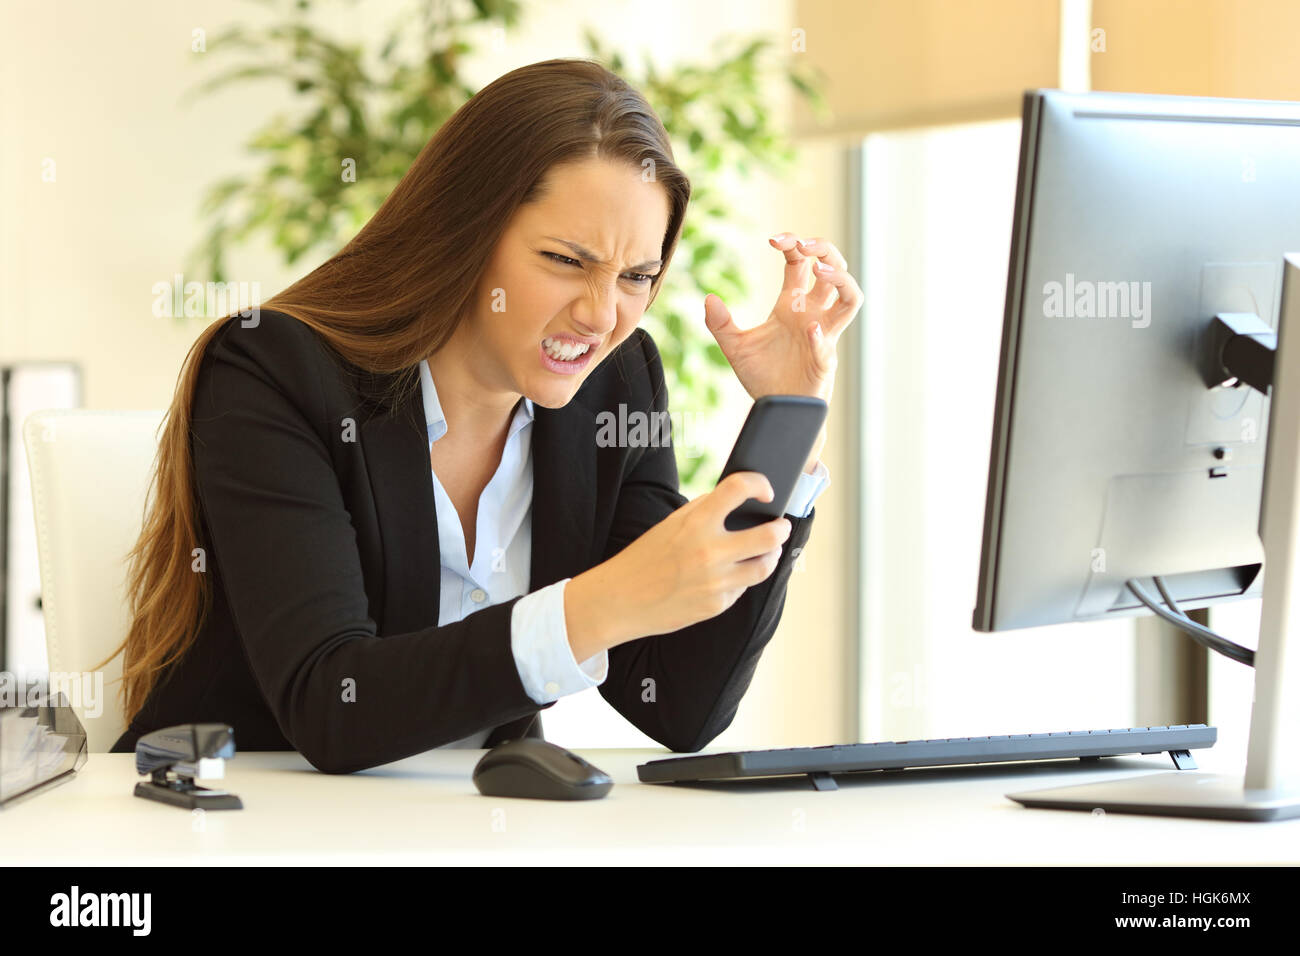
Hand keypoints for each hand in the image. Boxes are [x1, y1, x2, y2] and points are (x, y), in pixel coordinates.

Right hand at [564, 472, 793, 654]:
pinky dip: (741, 579)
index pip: (738, 489)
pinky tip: (731, 575)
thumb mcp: (670, 524)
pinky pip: (742, 589)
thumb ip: (704, 510)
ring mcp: (716, 582)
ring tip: (769, 551)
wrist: (620, 600)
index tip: (766, 491)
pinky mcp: (716, 605)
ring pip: (764, 566)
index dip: (759, 484)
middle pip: (769, 536)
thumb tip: (737, 501)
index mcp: (695, 523)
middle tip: (781, 526)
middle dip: (782, 529)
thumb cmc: (644, 558)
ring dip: (771, 556)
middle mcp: (709, 551)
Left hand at [703, 234, 861, 472]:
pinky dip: (820, 338)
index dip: (794, 244)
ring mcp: (823, 336)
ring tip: (820, 270)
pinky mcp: (824, 361)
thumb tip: (708, 298)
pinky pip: (828, 345)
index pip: (801, 263)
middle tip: (803, 243)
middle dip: (824, 250)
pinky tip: (809, 331)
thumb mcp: (735, 347)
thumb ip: (720, 324)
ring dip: (841, 280)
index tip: (773, 239)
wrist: (774, 408)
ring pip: (850, 298)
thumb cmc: (762, 376)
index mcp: (793, 305)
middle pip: (834, 270)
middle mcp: (813, 314)